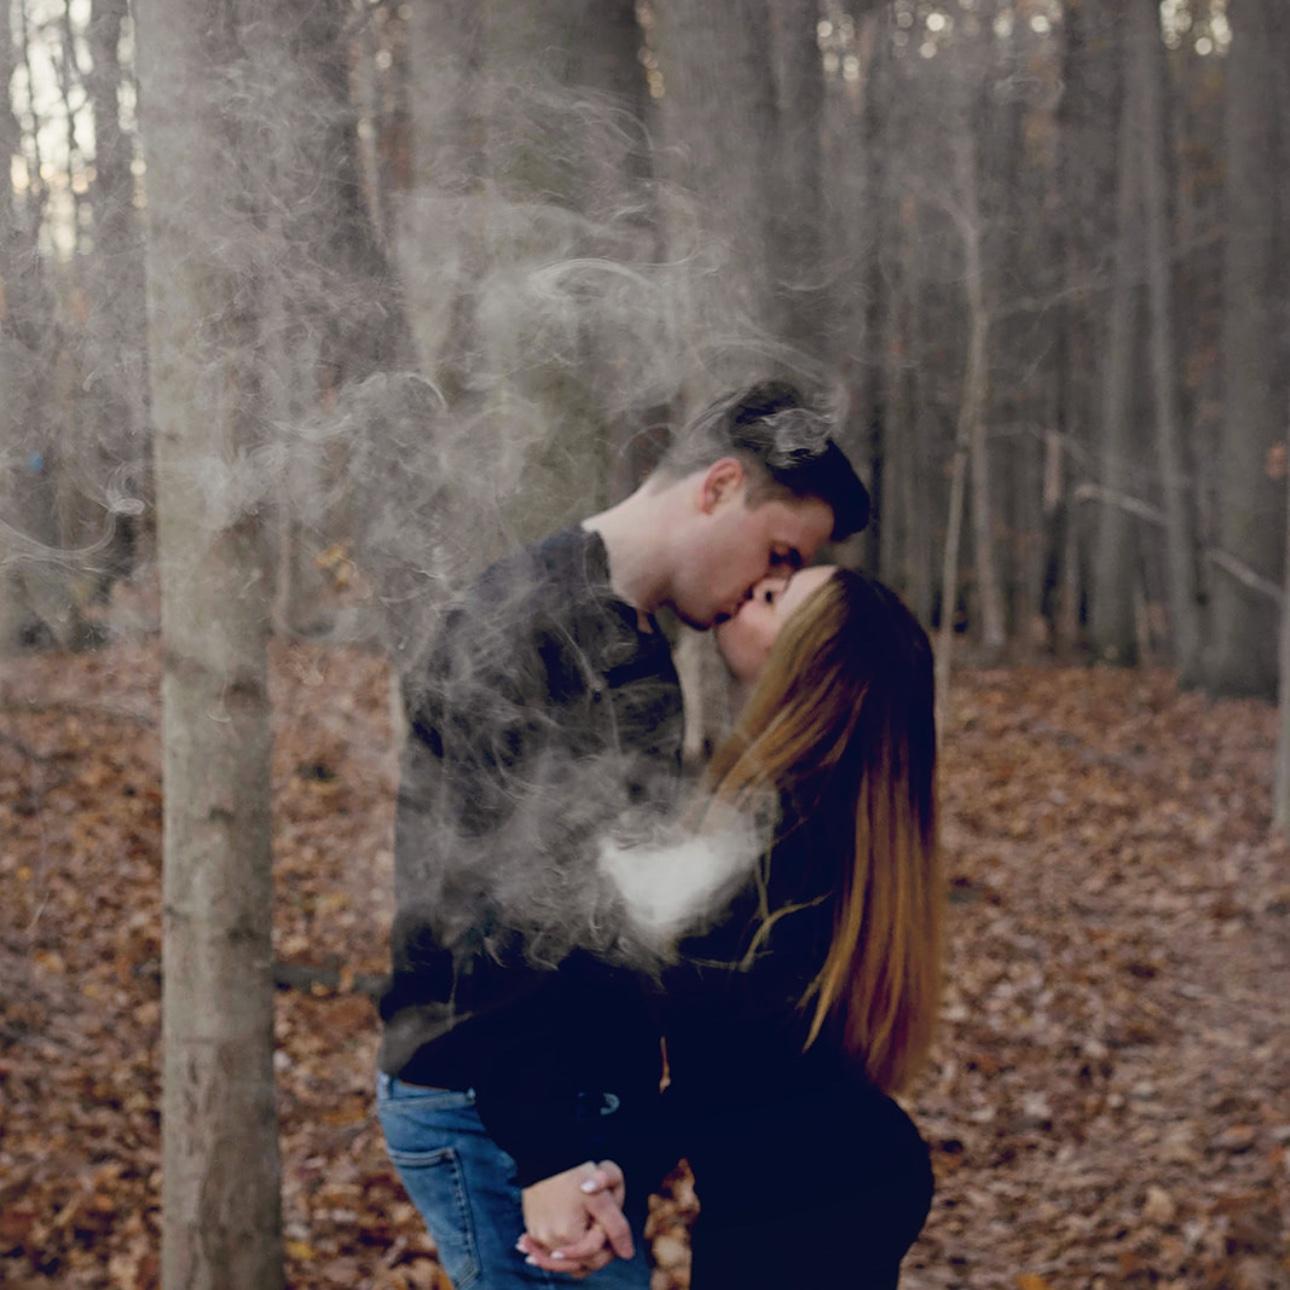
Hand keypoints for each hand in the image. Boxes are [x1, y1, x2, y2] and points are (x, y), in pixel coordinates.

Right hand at [519, 1160, 631, 1277]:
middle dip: (595, 1248)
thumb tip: (627, 1254)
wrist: (546, 1153)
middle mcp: (550, 1241)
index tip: (607, 1220)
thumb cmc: (576, 1171)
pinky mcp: (532, 1229)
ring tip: (588, 1232)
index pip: (598, 1257)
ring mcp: (539, 1237)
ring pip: (565, 1259)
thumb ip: (617, 1228)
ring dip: (578, 1251)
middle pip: (581, 1263)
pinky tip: (569, 1234)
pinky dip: (561, 1247)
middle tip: (600, 1226)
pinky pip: (550, 1250)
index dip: (608, 1241)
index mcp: (569, 1235)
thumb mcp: (603, 1197)